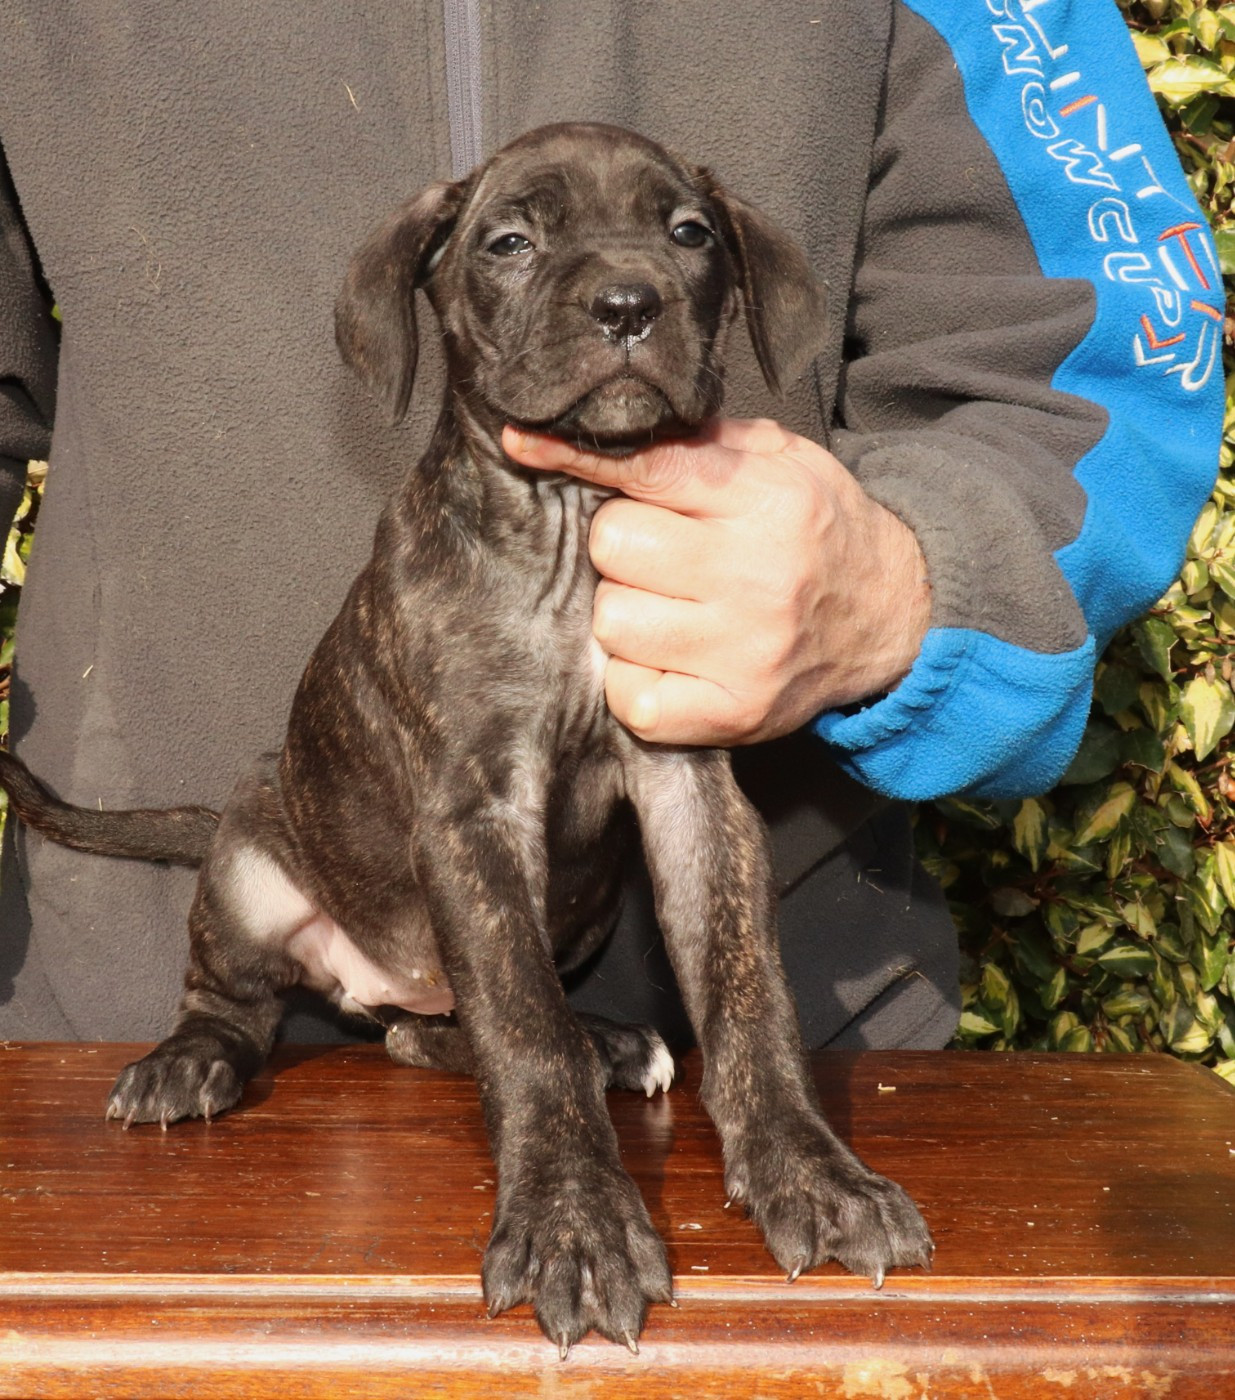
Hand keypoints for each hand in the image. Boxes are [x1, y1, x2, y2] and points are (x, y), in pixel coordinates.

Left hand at [502, 418, 930, 746]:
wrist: (889, 615)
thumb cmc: (815, 529)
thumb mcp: (781, 461)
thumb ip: (699, 442)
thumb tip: (596, 424)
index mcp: (766, 500)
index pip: (645, 471)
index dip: (578, 456)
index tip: (523, 443)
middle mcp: (757, 577)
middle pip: (612, 546)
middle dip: (622, 546)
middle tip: (662, 555)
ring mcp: (744, 652)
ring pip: (611, 621)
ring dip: (627, 612)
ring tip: (672, 608)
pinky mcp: (732, 713)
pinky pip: (628, 695)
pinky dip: (636, 678)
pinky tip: (672, 659)